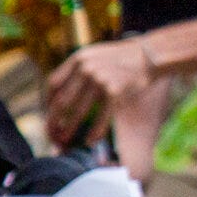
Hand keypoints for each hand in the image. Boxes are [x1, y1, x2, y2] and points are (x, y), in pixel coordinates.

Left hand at [44, 38, 158, 145]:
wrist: (149, 55)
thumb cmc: (120, 59)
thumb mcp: (95, 56)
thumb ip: (77, 70)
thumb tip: (59, 96)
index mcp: (78, 59)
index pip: (53, 84)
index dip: (48, 102)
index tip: (49, 115)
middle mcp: (86, 68)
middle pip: (61, 100)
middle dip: (53, 121)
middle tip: (51, 134)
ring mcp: (101, 80)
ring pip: (78, 112)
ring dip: (69, 129)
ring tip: (64, 141)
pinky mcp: (115, 91)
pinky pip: (101, 116)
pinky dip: (95, 131)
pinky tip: (90, 141)